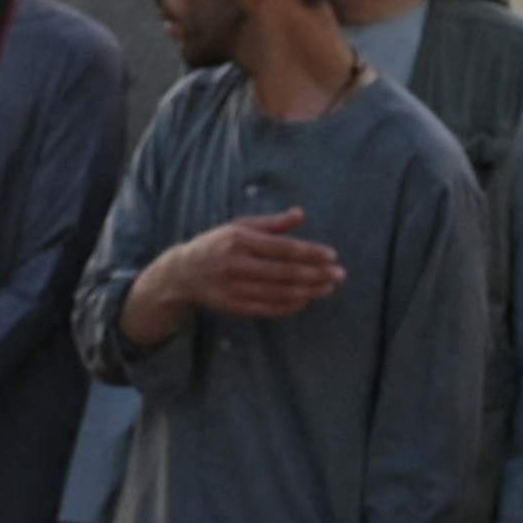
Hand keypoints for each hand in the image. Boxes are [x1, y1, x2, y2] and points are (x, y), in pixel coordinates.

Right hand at [142, 210, 346, 328]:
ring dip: (308, 291)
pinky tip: (307, 299)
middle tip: (339, 275)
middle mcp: (236, 264)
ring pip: (279, 292)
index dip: (310, 253)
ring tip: (328, 287)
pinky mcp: (234, 306)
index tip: (332, 256)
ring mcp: (234, 288)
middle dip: (316, 274)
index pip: (282, 248)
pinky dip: (291, 305)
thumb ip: (271, 223)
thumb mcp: (239, 226)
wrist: (183, 273)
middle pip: (284, 272)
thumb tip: (300, 214)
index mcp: (238, 240)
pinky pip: (268, 308)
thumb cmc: (216, 244)